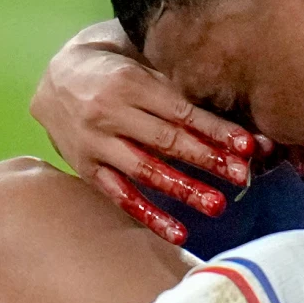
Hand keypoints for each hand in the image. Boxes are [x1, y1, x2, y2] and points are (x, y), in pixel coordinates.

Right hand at [30, 24, 256, 243]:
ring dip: (184, 189)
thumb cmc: (116, 73)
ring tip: (217, 205)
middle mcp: (111, 113)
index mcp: (131, 84)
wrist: (55, 78)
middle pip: (166, 141)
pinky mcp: (86, 167)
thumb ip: (179, 92)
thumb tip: (231, 123)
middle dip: (207, 160)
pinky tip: (177, 232)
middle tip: (241, 176)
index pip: (182, 112)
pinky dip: (149, 215)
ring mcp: (96, 143)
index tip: (248, 146)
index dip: (216, 130)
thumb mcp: (144, 70)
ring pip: (145, 171)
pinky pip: (120, 195)